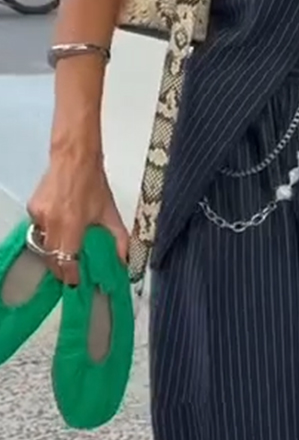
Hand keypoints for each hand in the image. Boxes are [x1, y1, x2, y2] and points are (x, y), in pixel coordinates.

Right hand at [27, 149, 128, 287]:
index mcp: (71, 224)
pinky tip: (61, 230)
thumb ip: (119, 239)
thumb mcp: (110, 213)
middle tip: (71, 274)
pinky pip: (39, 230)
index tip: (76, 282)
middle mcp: (52, 221)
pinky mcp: (33, 209)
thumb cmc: (92, 182)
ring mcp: (40, 215)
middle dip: (61, 269)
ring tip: (67, 254)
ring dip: (54, 253)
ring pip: (43, 245)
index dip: (70, 275)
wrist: (74, 158)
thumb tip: (125, 260)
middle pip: (52, 258)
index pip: (66, 261)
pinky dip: (49, 235)